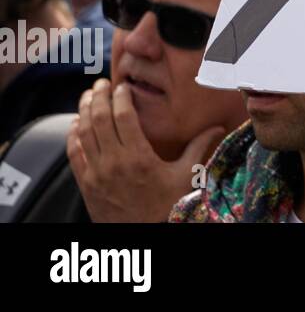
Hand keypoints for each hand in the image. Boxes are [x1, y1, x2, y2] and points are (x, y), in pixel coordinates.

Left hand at [66, 79, 225, 222]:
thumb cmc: (167, 208)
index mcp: (138, 157)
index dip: (120, 97)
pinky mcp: (86, 185)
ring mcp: (96, 174)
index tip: (123, 86)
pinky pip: (73, 155)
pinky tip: (75, 125)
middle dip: (99, 97)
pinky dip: (72, 136)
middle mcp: (113, 162)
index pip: (123, 117)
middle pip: (99, 120)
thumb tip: (218, 127)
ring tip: (88, 97)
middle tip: (102, 84)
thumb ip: (199, 148)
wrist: (144, 236)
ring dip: (84, 112)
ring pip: (83, 134)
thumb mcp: (186, 177)